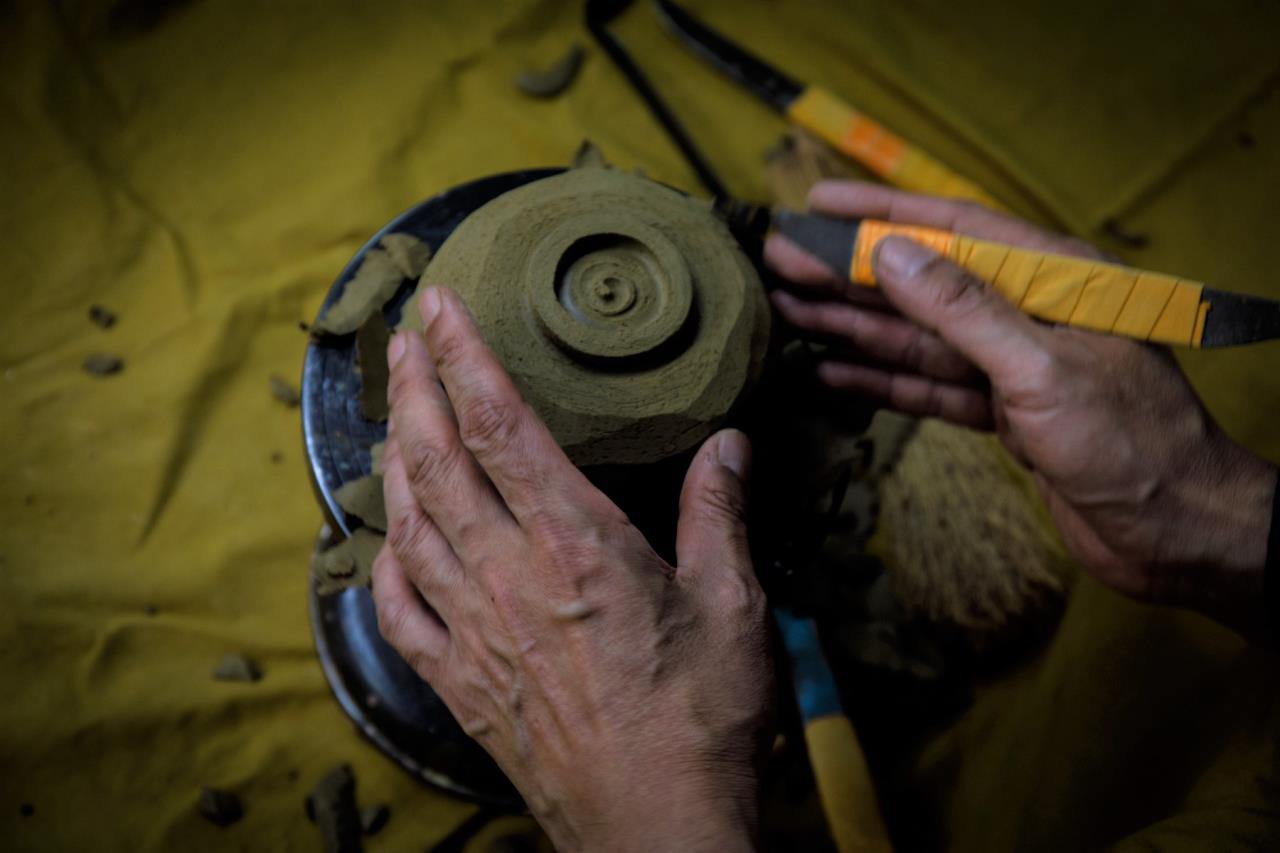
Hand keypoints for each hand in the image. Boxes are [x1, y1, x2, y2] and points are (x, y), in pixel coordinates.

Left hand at [373, 287, 771, 850]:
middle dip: (413, 386)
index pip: (500, 426)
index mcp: (577, 545)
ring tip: (393, 414)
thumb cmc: (701, 720)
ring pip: (409, 524)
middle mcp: (510, 577)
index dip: (464, 356)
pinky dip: (386, 563)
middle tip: (404, 336)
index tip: (441, 306)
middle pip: (438, 460)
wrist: (656, 828)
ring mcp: (474, 631)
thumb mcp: (734, 605)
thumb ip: (718, 513)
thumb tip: (727, 443)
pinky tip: (387, 542)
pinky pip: (399, 611)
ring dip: (394, 459)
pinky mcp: (461, 682)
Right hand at [766, 181, 1276, 638]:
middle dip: (850, 273)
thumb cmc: (1134, 444)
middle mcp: (1027, 313)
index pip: (953, 228)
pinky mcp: (1002, 414)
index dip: (882, 214)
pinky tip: (830, 371)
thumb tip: (894, 254)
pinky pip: (928, 387)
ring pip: (916, 337)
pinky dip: (880, 380)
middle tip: (780, 262)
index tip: (819, 203)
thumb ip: (965, 311)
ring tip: (788, 311)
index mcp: (1052, 279)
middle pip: (922, 283)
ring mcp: (1011, 366)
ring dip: (853, 326)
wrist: (1179, 533)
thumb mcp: (1043, 369)